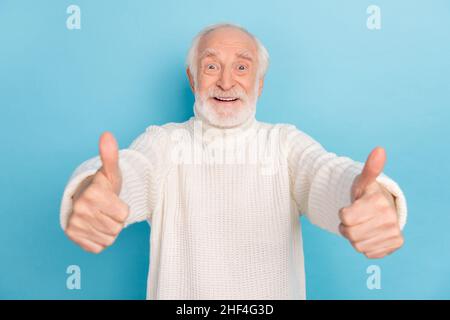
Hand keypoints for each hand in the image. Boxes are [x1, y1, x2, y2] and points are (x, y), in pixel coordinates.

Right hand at [65, 132, 128, 253]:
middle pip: (117, 228)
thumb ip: (110, 155)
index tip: (112, 199)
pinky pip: (99, 247)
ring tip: (101, 216)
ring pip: (109, 238)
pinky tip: (94, 226)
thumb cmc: (102, 186)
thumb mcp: (110, 171)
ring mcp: (75, 225)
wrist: (83, 197)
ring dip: (109, 230)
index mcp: (93, 194)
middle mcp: (80, 210)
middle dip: (116, 219)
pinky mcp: (73, 237)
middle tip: (106, 209)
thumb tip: (106, 135)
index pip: (124, 215)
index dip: (122, 208)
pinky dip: (100, 239)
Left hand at [339, 147, 403, 258]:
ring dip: (354, 237)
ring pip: (357, 245)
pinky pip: (367, 253)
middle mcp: (389, 219)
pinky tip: (370, 235)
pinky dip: (365, 246)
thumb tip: (379, 150)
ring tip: (362, 225)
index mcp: (378, 203)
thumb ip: (369, 168)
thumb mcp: (363, 182)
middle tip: (355, 218)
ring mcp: (393, 233)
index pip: (344, 217)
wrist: (382, 209)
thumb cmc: (367, 195)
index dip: (343, 213)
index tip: (351, 208)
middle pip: (349, 233)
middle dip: (347, 227)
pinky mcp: (394, 245)